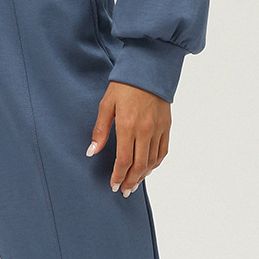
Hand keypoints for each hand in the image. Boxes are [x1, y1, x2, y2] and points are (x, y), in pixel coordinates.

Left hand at [86, 81, 170, 195]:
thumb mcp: (106, 104)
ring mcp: (158, 128)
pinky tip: (148, 168)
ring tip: (135, 183)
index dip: (118, 176)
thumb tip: (92, 152)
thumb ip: (100, 130)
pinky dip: (156, 163)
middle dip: (131, 181)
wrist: (149, 67)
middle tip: (124, 192)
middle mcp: (145, 130)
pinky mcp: (167, 125)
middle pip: (140, 165)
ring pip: (153, 161)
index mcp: (128, 125)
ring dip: (143, 175)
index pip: (124, 160)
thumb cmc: (124, 84)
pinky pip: (163, 151)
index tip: (113, 186)